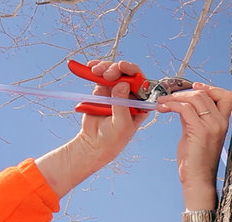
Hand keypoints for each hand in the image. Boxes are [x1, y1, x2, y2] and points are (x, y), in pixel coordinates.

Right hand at [35, 60, 148, 197]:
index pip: (142, 83)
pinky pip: (100, 77)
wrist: (94, 143)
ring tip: (95, 71)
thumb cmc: (113, 138)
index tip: (122, 67)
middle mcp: (130, 95)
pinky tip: (89, 67)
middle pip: (127, 74)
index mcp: (141, 102)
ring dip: (105, 68)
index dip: (134, 72)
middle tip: (107, 73)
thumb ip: (122, 104)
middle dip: (117, 69)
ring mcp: (116, 91)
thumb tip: (122, 83)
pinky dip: (95, 70)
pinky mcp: (103, 90)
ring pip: (114, 73)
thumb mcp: (122, 124)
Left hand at [156, 83, 231, 190]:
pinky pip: (185, 108)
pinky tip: (163, 109)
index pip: (226, 96)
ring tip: (162, 103)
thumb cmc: (195, 160)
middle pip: (205, 93)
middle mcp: (220, 122)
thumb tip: (182, 104)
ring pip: (195, 98)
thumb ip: (193, 118)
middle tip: (168, 98)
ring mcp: (211, 126)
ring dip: (174, 97)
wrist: (197, 179)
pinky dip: (171, 105)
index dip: (211, 88)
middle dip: (184, 92)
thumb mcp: (196, 134)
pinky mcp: (199, 131)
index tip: (194, 88)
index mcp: (223, 122)